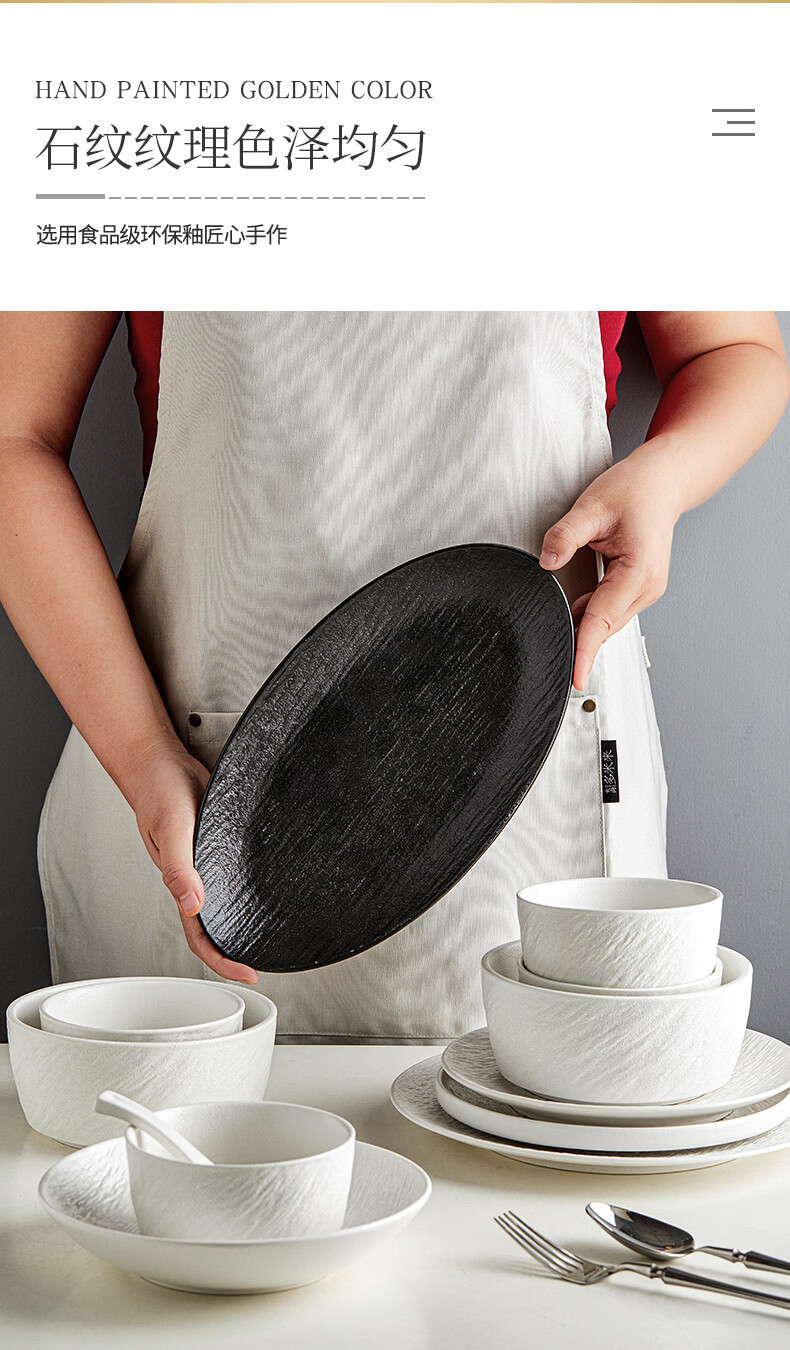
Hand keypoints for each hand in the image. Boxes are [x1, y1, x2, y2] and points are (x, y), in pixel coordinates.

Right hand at [125, 738, 257, 983]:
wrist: (161, 762)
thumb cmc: (158, 792)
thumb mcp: (171, 828)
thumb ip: (178, 866)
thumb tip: (191, 903)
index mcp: (183, 882)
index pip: (201, 935)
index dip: (222, 960)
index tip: (250, 974)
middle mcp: (199, 876)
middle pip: (219, 924)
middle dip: (241, 946)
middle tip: (274, 958)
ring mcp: (212, 861)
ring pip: (230, 899)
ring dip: (248, 917)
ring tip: (277, 931)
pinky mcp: (224, 842)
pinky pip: (238, 870)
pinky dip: (253, 883)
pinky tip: (272, 883)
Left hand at [539, 451, 682, 689]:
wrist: (662, 482)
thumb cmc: (636, 490)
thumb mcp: (593, 506)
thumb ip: (565, 535)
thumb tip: (547, 560)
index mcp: (639, 572)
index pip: (603, 620)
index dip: (585, 650)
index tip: (576, 676)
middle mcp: (647, 587)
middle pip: (604, 626)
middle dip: (578, 641)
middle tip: (547, 651)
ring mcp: (645, 590)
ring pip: (606, 621)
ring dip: (583, 627)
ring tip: (556, 627)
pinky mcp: (637, 588)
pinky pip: (609, 610)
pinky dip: (590, 616)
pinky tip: (572, 613)